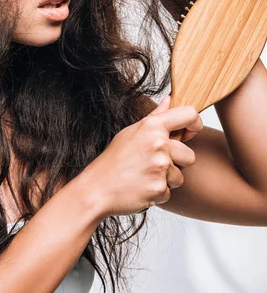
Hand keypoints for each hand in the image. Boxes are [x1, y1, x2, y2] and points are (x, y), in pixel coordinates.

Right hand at [81, 96, 202, 218]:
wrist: (97, 188)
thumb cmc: (113, 159)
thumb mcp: (131, 132)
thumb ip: (155, 117)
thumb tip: (169, 100)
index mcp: (152, 126)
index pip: (189, 115)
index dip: (195, 123)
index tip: (190, 132)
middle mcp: (159, 144)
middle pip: (189, 155)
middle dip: (176, 163)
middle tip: (153, 164)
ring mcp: (160, 167)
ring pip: (180, 176)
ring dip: (166, 180)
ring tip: (144, 176)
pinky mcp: (160, 189)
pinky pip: (169, 192)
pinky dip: (157, 192)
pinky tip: (141, 187)